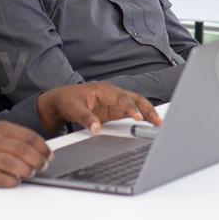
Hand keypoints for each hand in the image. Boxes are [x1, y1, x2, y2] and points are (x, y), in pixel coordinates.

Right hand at [0, 121, 51, 187]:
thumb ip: (16, 138)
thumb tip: (40, 150)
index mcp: (0, 128)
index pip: (28, 136)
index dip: (42, 147)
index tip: (48, 155)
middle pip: (23, 150)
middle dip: (38, 160)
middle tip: (43, 166)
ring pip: (13, 164)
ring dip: (27, 171)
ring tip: (30, 173)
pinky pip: (0, 178)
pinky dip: (12, 181)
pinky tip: (16, 181)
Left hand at [36, 82, 159, 136]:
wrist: (60, 102)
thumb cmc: (67, 100)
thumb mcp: (74, 109)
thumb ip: (86, 118)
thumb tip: (96, 129)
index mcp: (104, 90)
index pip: (122, 99)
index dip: (131, 108)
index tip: (138, 118)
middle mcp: (113, 94)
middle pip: (136, 99)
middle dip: (148, 110)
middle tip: (157, 121)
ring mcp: (115, 103)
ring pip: (137, 105)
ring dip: (148, 113)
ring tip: (158, 124)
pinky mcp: (115, 111)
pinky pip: (132, 113)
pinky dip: (142, 118)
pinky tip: (149, 125)